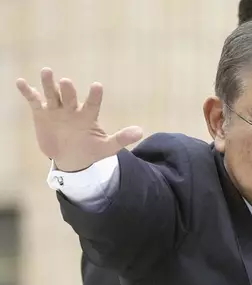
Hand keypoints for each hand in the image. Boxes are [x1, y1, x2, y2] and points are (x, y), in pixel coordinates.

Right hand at [16, 67, 142, 171]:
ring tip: (47, 71)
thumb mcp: (106, 148)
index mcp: (88, 116)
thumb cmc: (90, 150)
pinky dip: (28, 92)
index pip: (92, 104)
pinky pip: (34, 100)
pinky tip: (21, 82)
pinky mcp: (42, 113)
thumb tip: (140, 131)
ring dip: (49, 84)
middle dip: (67, 90)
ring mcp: (56, 110)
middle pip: (69, 97)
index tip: (97, 86)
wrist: (70, 158)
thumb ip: (121, 139)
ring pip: (52, 94)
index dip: (94, 96)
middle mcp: (72, 109)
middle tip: (66, 81)